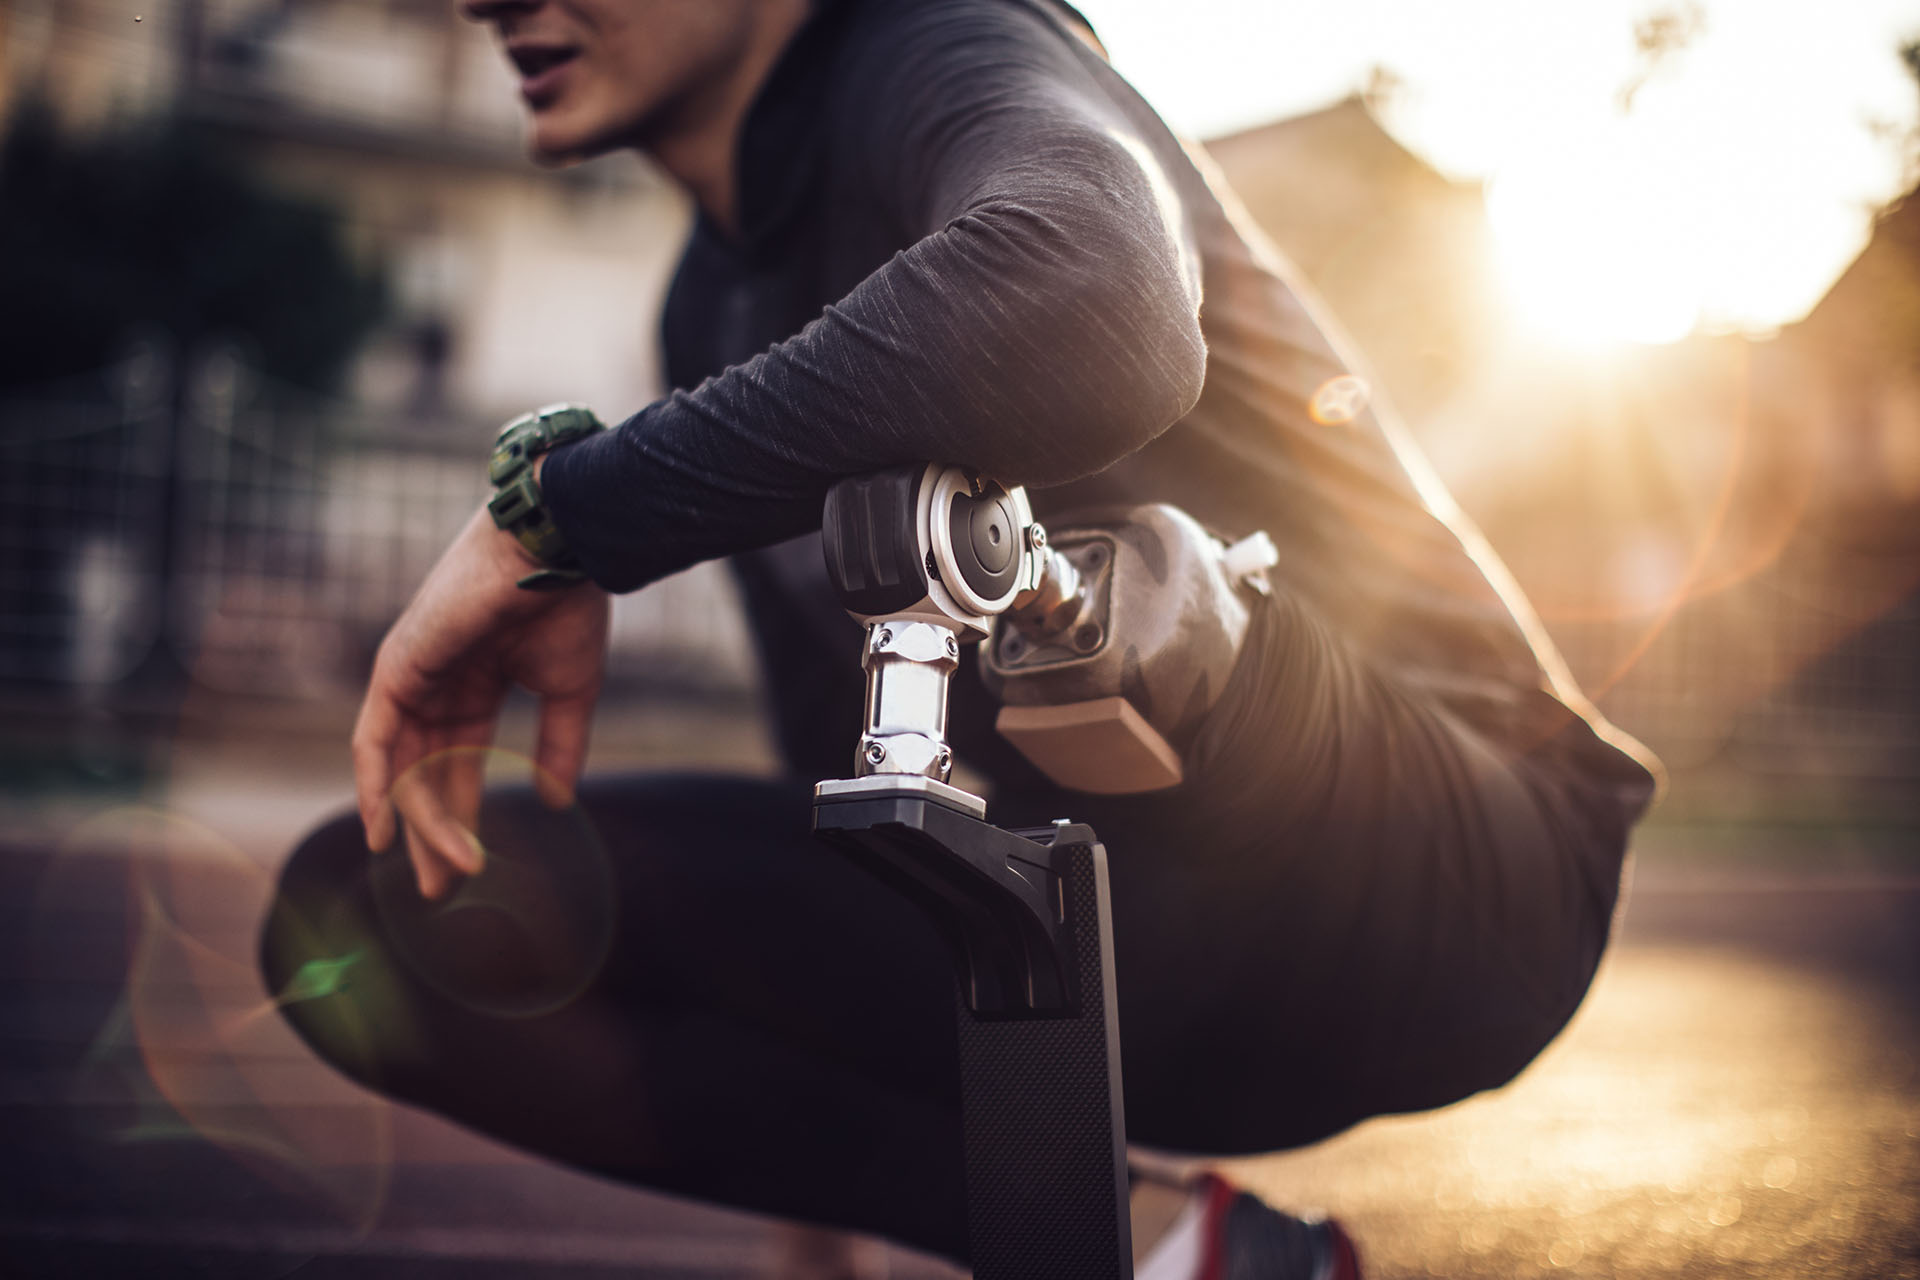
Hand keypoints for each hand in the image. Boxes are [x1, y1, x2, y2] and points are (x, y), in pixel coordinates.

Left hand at [351, 504, 609, 898]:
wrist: (557, 553)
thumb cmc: (568, 608)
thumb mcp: (569, 692)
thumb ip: (559, 747)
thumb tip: (556, 802)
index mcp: (476, 684)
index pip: (459, 763)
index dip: (462, 817)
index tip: (469, 869)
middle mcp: (436, 683)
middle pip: (425, 774)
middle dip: (432, 833)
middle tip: (440, 890)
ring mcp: (412, 675)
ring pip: (406, 765)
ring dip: (417, 822)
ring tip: (436, 874)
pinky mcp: (397, 667)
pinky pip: (375, 737)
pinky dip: (375, 783)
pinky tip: (383, 829)